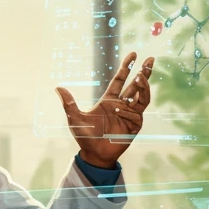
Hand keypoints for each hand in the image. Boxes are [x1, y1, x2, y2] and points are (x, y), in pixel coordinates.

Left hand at [55, 52, 154, 169]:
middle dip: (144, 72)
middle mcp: (121, 105)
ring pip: (142, 96)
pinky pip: (138, 113)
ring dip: (143, 85)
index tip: (133, 54)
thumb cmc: (84, 137)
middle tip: (150, 59)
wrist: (94, 154)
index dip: (126, 67)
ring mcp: (130, 114)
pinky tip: (124, 108)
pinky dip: (133, 108)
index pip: (120, 80)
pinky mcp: (135, 125)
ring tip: (140, 76)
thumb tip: (57, 88)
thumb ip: (69, 103)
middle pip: (136, 85)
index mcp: (109, 100)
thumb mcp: (74, 118)